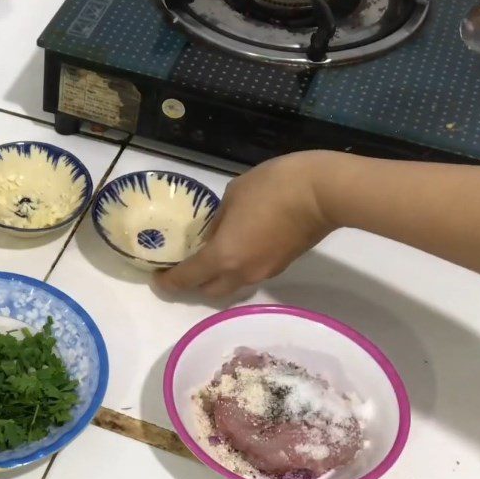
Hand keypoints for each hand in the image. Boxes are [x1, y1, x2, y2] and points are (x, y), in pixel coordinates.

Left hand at [155, 152, 333, 296]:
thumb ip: (218, 220)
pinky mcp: (282, 266)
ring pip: (232, 285)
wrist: (322, 193)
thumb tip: (216, 234)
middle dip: (194, 284)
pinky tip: (241, 245)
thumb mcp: (233, 195)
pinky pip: (251, 274)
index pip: (188, 279)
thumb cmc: (273, 186)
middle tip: (186, 266)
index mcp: (224, 256)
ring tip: (214, 254)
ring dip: (219, 276)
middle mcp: (242, 273)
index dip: (168, 282)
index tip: (158, 278)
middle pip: (210, 292)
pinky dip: (239, 266)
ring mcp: (264, 272)